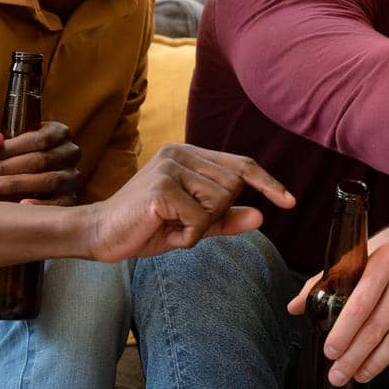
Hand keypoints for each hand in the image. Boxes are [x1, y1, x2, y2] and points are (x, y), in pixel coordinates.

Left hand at [0, 121, 81, 202]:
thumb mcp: (1, 141)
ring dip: (17, 184)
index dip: (12, 147)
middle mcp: (71, 153)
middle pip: (42, 160)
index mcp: (59, 133)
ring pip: (50, 180)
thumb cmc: (12, 155)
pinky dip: (41, 204)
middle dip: (8, 167)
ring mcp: (73, 176)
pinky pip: (60, 203)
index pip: (40, 139)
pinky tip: (20, 204)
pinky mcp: (71, 197)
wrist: (24, 176)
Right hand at [78, 143, 295, 260]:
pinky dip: (188, 235)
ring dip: (200, 226)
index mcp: (189, 155)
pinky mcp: (161, 187)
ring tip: (171, 225)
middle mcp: (180, 153)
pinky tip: (164, 231)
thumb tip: (262, 216)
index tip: (290, 202)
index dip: (268, 183)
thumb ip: (225, 219)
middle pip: (233, 187)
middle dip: (216, 214)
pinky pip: (200, 218)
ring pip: (219, 201)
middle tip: (183, 222)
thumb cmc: (145, 226)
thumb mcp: (193, 225)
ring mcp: (170, 167)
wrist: (98, 235)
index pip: (241, 165)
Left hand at [288, 209, 388, 386]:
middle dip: (354, 357)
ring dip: (377, 363)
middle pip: (378, 327)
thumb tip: (293, 307)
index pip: (360, 304)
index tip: (330, 352)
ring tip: (360, 375)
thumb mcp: (368, 249)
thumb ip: (331, 277)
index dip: (343, 332)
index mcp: (385, 258)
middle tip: (338, 377)